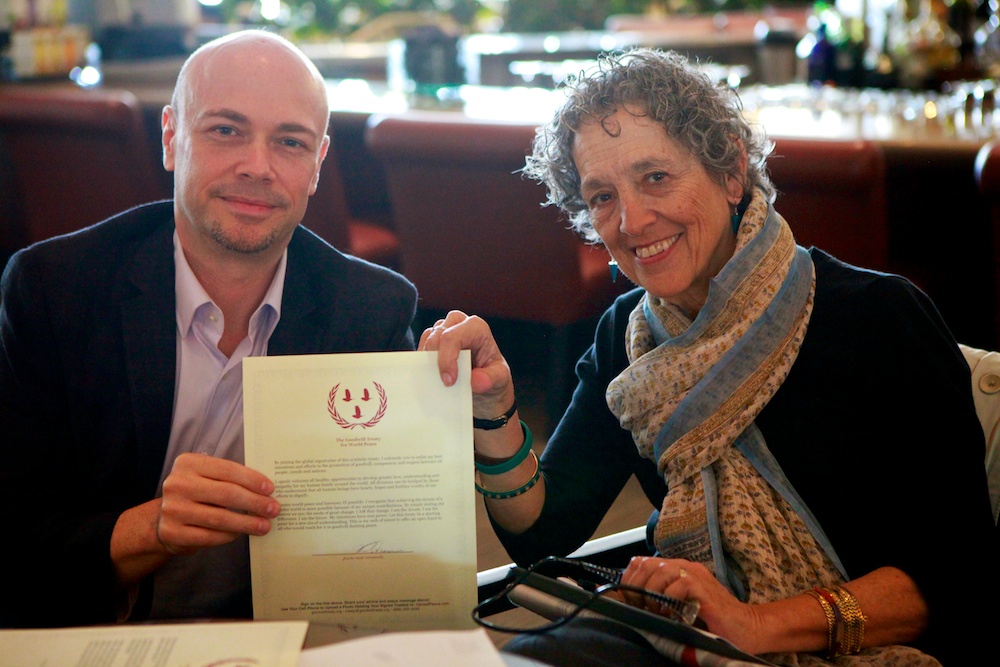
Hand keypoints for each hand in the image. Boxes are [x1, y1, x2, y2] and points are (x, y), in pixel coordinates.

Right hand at [156, 452, 279, 554]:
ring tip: (264, 526)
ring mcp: (173, 509)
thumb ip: (229, 478)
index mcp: (188, 463)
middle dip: (254, 502)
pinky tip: (240, 534)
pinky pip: (209, 536)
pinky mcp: (172, 532)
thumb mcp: (206, 477)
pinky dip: (229, 535)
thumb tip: (266, 490)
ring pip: (219, 518)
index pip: (227, 470)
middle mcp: (177, 484)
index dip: (252, 479)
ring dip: (246, 523)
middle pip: (226, 494)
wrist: (163, 518)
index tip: (271, 489)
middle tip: (274, 509)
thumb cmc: (196, 493)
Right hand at [418, 310, 514, 417]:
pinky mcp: (433, 340)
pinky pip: (421, 348)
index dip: (446, 358)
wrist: (486, 384)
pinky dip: (423, 363)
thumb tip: (476, 380)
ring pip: (427, 341)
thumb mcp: (500, 380)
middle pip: (436, 337)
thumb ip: (490, 379)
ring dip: (428, 362)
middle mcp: (458, 323)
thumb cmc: (493, 377)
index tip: (449, 381)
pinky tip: (431, 376)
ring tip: (438, 380)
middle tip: (443, 384)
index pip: (452, 337)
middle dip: (436, 362)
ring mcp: (444, 329)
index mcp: (476, 327)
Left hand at [621, 556, 764, 651]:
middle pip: (646, 564)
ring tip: (656, 612)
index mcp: (677, 569)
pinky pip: (679, 585)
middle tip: (640, 607)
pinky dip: (670, 600)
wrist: (747, 627)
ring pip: (660, 571)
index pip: (641, 562)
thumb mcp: (679, 607)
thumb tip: (630, 603)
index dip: (629, 580)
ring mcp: (695, 575)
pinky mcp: (704, 588)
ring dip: (652, 594)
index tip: (627, 599)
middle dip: (637, 588)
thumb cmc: (712, 621)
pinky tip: (673, 614)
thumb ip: (659, 600)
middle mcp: (685, 567)